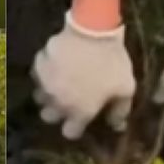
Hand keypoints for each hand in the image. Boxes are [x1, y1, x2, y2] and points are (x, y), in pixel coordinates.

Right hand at [33, 11, 135, 139]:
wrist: (93, 30)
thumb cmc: (111, 62)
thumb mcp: (126, 88)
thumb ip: (120, 111)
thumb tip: (116, 126)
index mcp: (80, 112)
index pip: (70, 132)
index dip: (76, 128)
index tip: (81, 119)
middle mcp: (58, 103)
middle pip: (49, 117)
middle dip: (57, 112)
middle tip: (68, 100)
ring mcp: (45, 84)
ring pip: (39, 97)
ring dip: (48, 94)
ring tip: (59, 83)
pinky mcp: (38, 66)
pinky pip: (38, 75)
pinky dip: (45, 73)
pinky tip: (56, 65)